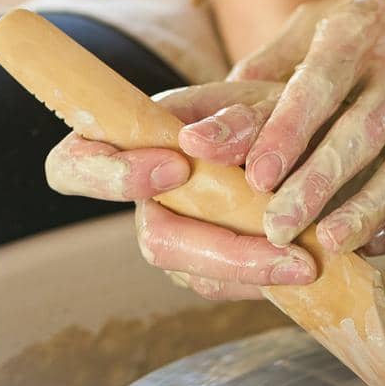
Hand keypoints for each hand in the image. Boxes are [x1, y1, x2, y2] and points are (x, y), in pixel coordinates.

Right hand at [44, 80, 319, 300]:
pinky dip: (265, 278)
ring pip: (195, 273)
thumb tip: (194, 142)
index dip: (111, 177)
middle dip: (219, 247)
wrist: (310, 138)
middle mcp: (146, 195)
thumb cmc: (271, 107)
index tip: (175, 166)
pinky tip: (308, 269)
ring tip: (308, 261)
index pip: (74, 166)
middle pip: (155, 240)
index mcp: (135, 138)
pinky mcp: (207, 267)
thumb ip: (235, 118)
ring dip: (253, 269)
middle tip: (280, 243)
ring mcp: (175, 235)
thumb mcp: (262, 99)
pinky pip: (225, 285)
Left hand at [209, 0, 384, 253]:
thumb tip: (211, 105)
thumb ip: (273, 61)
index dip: (287, 126)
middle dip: (315, 182)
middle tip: (273, 227)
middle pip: (359, 131)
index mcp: (363, 28)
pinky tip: (376, 245)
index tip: (254, 171)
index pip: (320, 80)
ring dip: (361, 209)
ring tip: (323, 244)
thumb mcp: (332, 16)